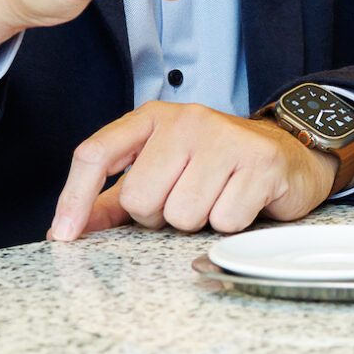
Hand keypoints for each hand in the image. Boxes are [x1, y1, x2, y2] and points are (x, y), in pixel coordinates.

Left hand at [49, 102, 334, 238]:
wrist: (288, 154)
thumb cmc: (216, 167)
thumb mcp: (161, 172)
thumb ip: (112, 199)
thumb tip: (65, 228)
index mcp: (152, 118)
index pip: (96, 153)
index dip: (74, 198)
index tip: (65, 236)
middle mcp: (186, 119)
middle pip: (140, 198)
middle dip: (159, 216)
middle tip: (186, 199)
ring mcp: (224, 137)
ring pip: (182, 215)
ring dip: (199, 221)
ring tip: (216, 198)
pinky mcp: (259, 161)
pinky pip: (224, 220)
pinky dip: (231, 224)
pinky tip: (242, 201)